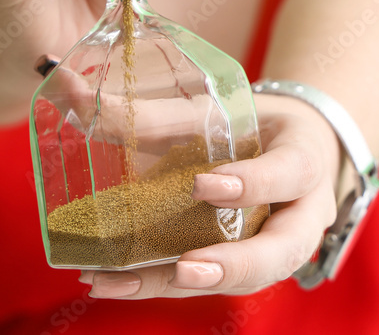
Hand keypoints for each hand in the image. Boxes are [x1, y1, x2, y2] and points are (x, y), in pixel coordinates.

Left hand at [77, 93, 341, 298]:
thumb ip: (155, 111)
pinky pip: (209, 282)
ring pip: (242, 281)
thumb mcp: (216, 106)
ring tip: (115, 283)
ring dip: (176, 286)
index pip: (288, 173)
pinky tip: (111, 281)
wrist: (289, 148)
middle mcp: (303, 216)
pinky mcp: (247, 268)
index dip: (253, 183)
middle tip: (184, 269)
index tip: (202, 185)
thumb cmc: (253, 123)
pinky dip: (159, 284)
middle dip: (232, 265)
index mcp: (305, 160)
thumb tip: (73, 93)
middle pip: (280, 253)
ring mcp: (279, 249)